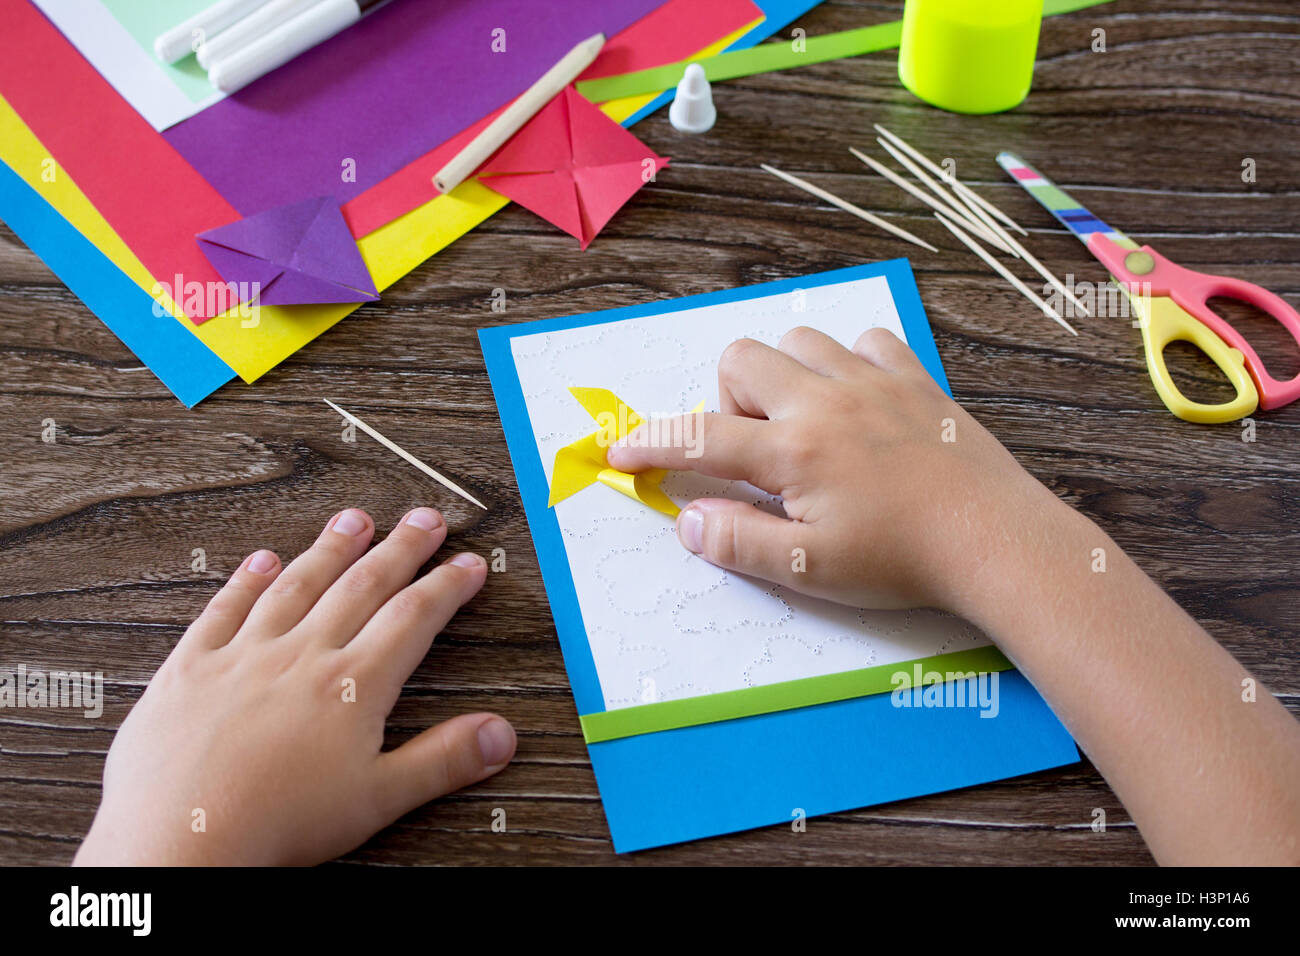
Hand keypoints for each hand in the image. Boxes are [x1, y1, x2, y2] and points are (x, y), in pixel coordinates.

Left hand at [74, 507, 515, 865]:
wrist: (181, 841)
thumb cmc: (276, 826)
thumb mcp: (378, 800)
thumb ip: (442, 760)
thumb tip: (499, 734)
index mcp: (351, 685)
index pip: (412, 618)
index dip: (446, 587)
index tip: (467, 565)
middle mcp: (301, 656)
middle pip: (362, 586)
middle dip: (400, 549)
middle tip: (424, 521)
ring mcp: (243, 656)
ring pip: (297, 585)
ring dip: (331, 549)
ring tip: (354, 520)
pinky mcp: (191, 668)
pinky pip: (222, 610)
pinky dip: (245, 581)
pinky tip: (260, 561)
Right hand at [606, 327, 1066, 614]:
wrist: (995, 540)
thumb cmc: (902, 562)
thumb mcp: (809, 570)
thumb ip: (739, 541)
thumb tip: (687, 520)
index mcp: (793, 450)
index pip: (698, 437)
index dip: (649, 444)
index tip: (620, 453)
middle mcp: (824, 400)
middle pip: (740, 360)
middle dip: (725, 401)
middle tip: (755, 454)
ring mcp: (872, 381)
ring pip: (798, 339)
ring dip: (782, 374)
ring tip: (802, 426)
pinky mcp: (914, 378)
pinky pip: (864, 340)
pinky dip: (846, 362)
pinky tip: (856, 404)